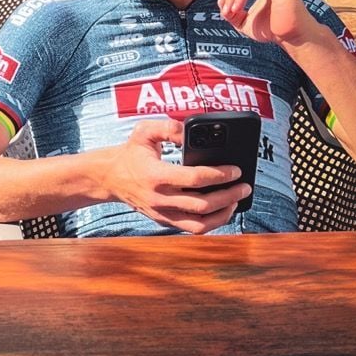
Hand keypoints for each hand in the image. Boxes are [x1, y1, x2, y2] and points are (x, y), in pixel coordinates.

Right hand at [105, 119, 250, 233]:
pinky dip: (211, 222)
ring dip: (223, 214)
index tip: (236, 170)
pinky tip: (221, 210)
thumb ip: (168, 127)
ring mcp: (161, 213)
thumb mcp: (143, 131)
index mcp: (155, 175)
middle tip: (245, 186)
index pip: (195, 179)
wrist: (109, 177)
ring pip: (200, 223)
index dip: (220, 175)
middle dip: (230, 195)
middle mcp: (159, 198)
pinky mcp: (163, 221)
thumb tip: (188, 130)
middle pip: (203, 204)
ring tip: (236, 201)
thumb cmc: (130, 153)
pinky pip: (192, 228)